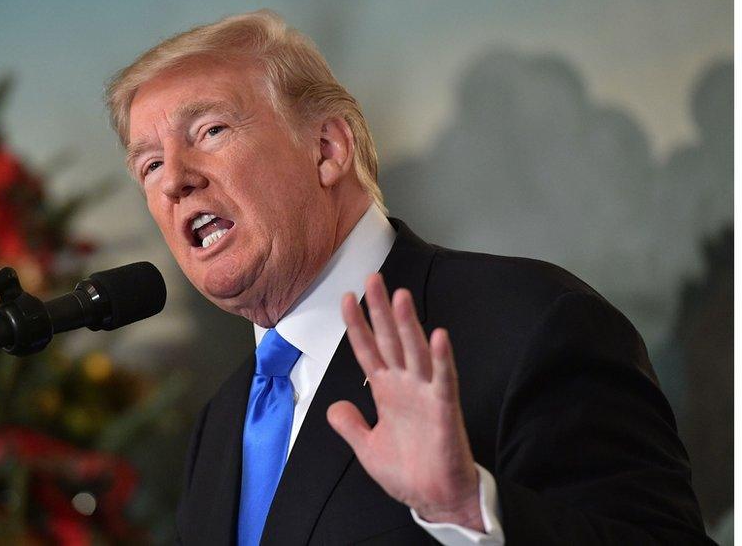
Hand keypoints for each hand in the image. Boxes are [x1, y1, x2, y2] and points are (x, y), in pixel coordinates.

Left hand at [326, 273, 483, 529]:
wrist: (435, 499)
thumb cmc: (409, 473)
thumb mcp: (367, 449)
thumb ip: (350, 425)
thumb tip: (334, 407)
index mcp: (387, 392)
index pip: (368, 350)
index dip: (356, 325)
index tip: (346, 299)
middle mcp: (406, 386)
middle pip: (390, 340)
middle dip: (380, 310)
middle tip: (373, 279)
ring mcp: (426, 394)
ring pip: (415, 352)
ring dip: (408, 325)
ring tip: (400, 297)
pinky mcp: (444, 409)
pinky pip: (444, 380)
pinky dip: (442, 359)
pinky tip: (439, 336)